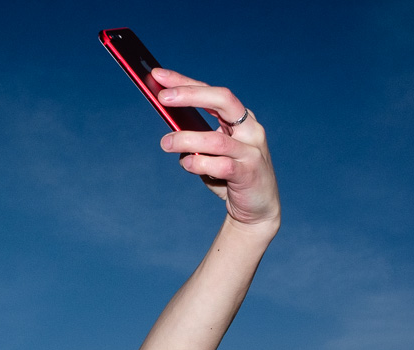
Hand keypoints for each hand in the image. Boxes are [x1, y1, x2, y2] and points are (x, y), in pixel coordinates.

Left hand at [151, 69, 279, 230]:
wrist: (256, 209)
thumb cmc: (228, 176)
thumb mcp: (208, 154)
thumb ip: (193, 141)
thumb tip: (167, 132)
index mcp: (239, 118)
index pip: (211, 92)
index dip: (185, 82)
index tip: (157, 76)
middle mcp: (249, 128)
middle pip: (222, 100)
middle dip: (190, 95)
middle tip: (162, 97)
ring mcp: (252, 150)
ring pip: (216, 138)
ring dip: (186, 139)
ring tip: (166, 143)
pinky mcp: (249, 173)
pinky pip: (221, 165)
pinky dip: (200, 164)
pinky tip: (187, 164)